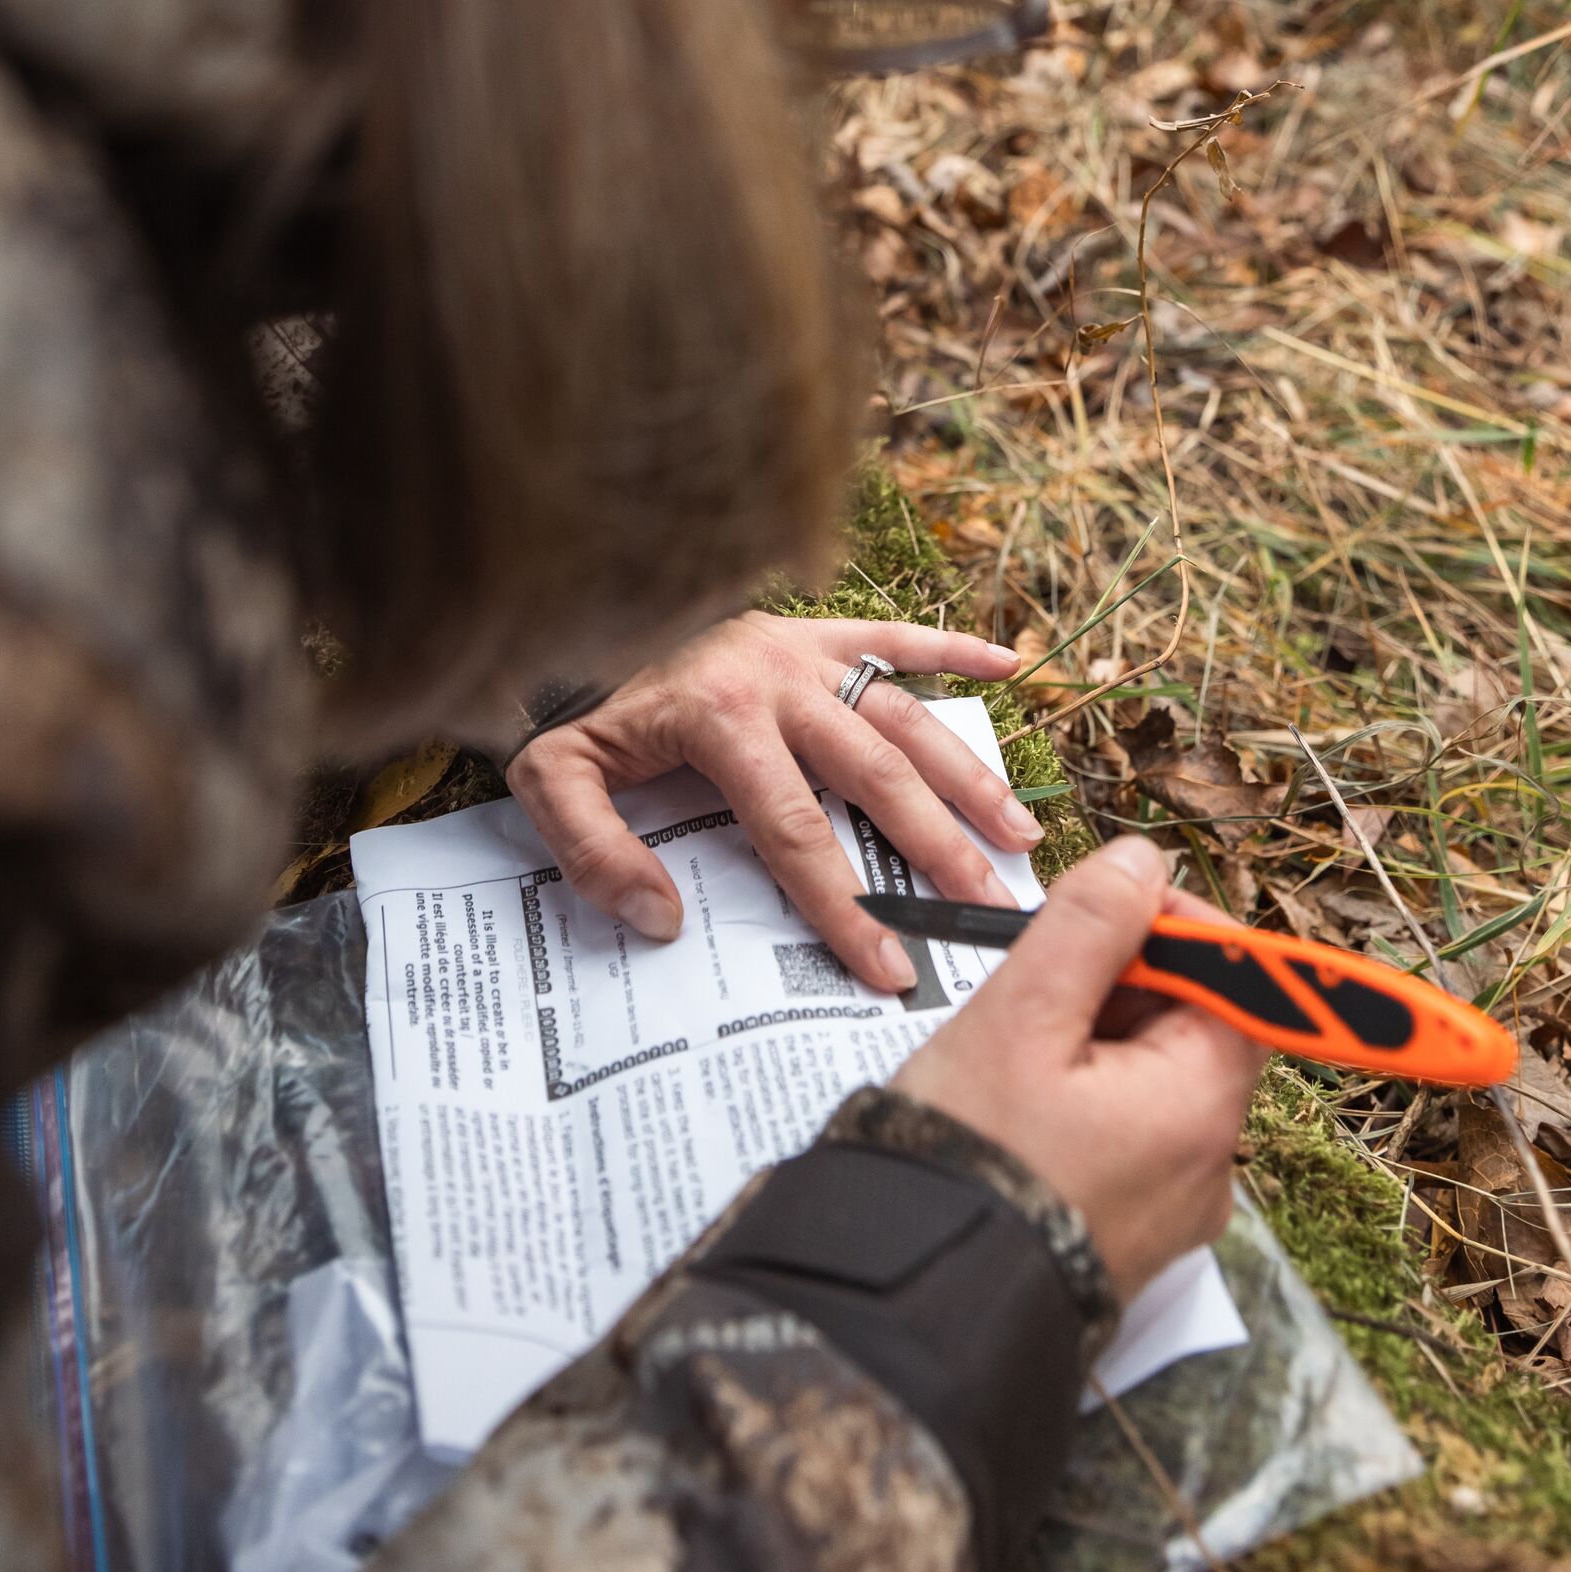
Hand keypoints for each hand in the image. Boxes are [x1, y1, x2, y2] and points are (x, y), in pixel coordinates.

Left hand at [504, 611, 1036, 989]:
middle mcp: (775, 677)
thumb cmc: (564, 703)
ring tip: (1019, 835)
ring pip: (905, 714)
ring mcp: (802, 646)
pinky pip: (894, 633)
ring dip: (966, 775)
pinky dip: (954, 646)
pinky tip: (1010, 667)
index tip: (890, 964)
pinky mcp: (813, 625)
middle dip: (938, 848)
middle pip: (876, 776)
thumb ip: (594, 851)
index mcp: (720, 718)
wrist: (561, 607)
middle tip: (988, 909)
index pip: (795, 831)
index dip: (845, 904)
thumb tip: (662, 917)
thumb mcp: (551, 780)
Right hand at [893, 837, 1263, 1302]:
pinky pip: (1124, 1141)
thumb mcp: (1019, 1017)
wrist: (917, 1308)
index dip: (1170, 928)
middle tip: (1030, 986)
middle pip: (1189, 1028)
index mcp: (1201, 1105)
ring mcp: (1171, 1209)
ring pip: (1149, 1082)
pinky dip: (1079, 1106)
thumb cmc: (969, 1163)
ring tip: (1007, 1056)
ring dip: (1090, 1045)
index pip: (1234, 979)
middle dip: (1117, 987)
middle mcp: (1208, 1164)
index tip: (1099, 911)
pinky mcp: (1128, 1236)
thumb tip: (1141, 862)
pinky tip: (1013, 1108)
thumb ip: (1087, 926)